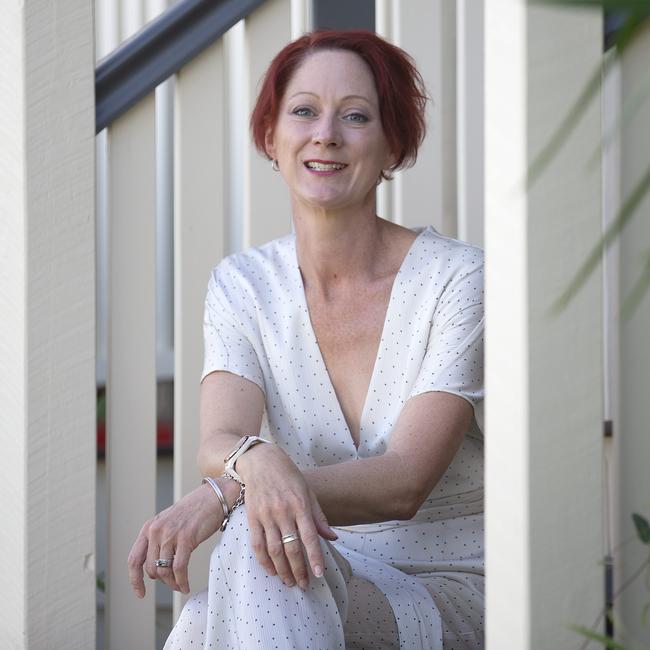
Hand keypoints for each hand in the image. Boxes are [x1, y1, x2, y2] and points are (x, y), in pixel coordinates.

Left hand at [128, 480, 234, 596]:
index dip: (135, 579)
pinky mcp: (186, 538)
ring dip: (172, 583)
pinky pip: (179, 568)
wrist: (214, 497)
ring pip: (164, 571)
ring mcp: (170, 534)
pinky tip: (186, 585)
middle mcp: (156, 530)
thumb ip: (159, 540)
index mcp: (149, 527)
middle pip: (151, 569)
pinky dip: (182, 581)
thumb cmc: (195, 510)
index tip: (140, 593)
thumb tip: (155, 567)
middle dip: (162, 580)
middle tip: (173, 583)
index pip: (134, 559)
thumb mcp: (169, 523)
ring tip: (180, 586)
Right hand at [237, 444, 337, 589]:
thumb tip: (332, 538)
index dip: (314, 557)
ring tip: (289, 582)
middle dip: (299, 570)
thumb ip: (318, 516)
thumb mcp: (307, 491)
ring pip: (274, 550)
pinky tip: (271, 570)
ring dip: (282, 570)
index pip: (309, 537)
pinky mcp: (252, 517)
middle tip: (304, 584)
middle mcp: (283, 511)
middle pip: (292, 548)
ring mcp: (266, 515)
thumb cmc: (288, 475)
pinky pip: (257, 544)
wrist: (261, 460)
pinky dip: (264, 560)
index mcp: (300, 504)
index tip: (319, 574)